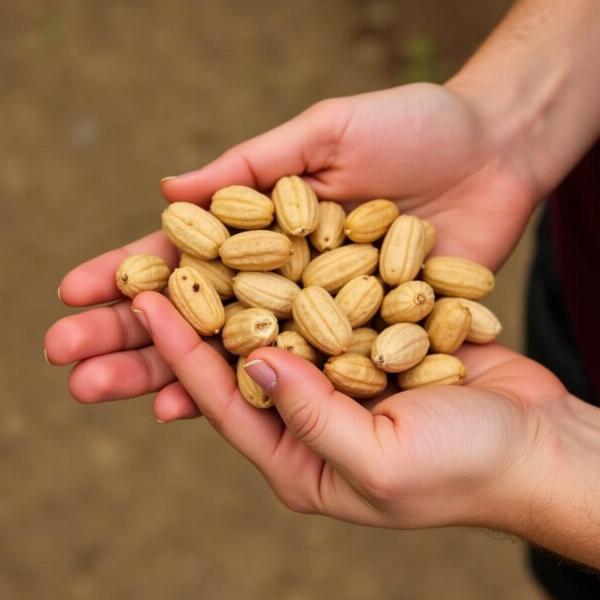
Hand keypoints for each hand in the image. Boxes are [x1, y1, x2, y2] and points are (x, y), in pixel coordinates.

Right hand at [45, 82, 535, 410]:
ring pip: (235, 349)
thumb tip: (167, 191)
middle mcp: (284, 274)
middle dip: (131, 333)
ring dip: (171, 372)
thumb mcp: (329, 132)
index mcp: (267, 224)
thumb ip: (254, 167)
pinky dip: (249, 390)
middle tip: (67, 359)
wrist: (495, 155)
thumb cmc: (414, 131)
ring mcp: (319, 311)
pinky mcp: (361, 335)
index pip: (185, 254)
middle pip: (197, 311)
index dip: (129, 274)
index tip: (74, 293)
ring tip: (109, 391)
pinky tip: (195, 411)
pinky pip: (299, 371)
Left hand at [126, 291, 572, 536]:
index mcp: (298, 460)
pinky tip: (263, 240)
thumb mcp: (383, 460)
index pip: (221, 398)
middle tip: (125, 284)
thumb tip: (255, 365)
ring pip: (272, 323)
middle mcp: (308, 415)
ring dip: (232, 285)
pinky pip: (320, 301)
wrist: (538, 442)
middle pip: (233, 360)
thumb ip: (312, 419)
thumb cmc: (467, 467)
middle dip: (181, 322)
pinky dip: (294, 272)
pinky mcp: (366, 339)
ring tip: (186, 247)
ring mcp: (336, 374)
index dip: (178, 349)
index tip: (139, 301)